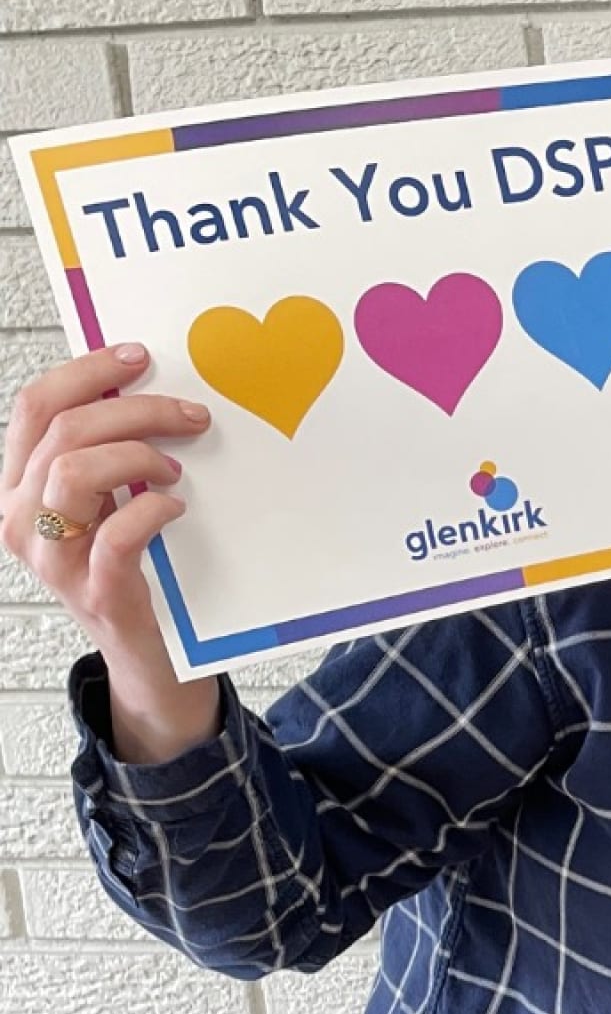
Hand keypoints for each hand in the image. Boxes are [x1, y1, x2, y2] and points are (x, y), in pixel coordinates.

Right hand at [1, 343, 218, 759]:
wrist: (146, 657)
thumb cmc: (130, 569)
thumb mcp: (107, 502)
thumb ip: (108, 454)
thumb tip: (144, 391)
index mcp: (18, 487)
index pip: (34, 407)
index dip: (86, 373)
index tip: (138, 356)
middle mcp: (20, 519)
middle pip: (60, 430)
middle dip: (133, 408)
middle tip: (189, 414)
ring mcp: (52, 559)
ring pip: (73, 471)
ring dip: (137, 454)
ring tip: (174, 468)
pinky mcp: (95, 592)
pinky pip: (115, 534)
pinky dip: (152, 509)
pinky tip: (175, 507)